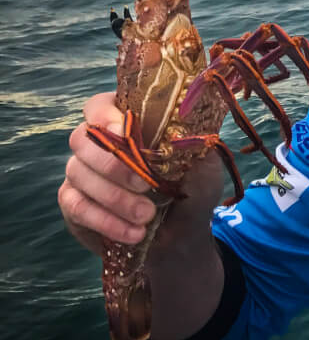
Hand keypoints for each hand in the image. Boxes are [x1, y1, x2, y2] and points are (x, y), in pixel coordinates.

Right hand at [60, 92, 223, 254]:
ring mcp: (81, 172)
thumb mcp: (203, 166)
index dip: (105, 115)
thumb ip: (193, 145)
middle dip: (113, 163)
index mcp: (128, 123)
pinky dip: (106, 221)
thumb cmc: (192, 190)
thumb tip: (189, 124)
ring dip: (115, 198)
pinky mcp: (74, 203)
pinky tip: (133, 233)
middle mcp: (97, 144)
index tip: (125, 132)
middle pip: (81, 139)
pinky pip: (76, 207)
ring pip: (78, 174)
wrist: (183, 234)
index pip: (99, 105)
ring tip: (147, 216)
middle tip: (145, 185)